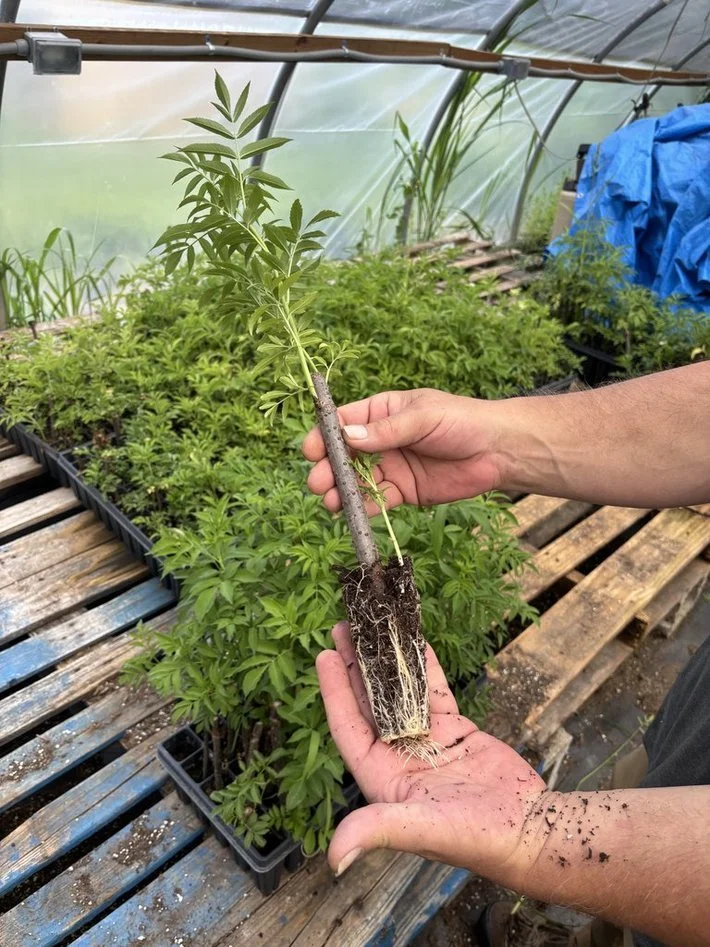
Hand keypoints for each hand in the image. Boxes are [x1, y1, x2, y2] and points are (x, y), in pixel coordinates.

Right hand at [302, 389, 502, 514]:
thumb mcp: (423, 417)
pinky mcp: (403, 491)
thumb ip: (387, 430)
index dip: (324, 435)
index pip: (343, 422)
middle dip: (329, 469)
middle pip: (344, 455)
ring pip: (357, 481)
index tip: (311, 450)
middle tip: (317, 483)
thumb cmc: (461, 421)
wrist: (497, 451)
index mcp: (382, 412)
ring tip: (330, 503)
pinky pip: (377, 500)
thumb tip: (346, 436)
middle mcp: (381, 440)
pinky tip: (352, 514)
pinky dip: (363, 508)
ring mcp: (390, 466)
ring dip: (341, 492)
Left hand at [316, 623, 546, 883]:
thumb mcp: (420, 829)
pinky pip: (433, 692)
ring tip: (372, 628)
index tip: (325, 654)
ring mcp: (427, 742)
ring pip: (400, 693)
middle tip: (343, 627)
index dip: (335, 691)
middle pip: (369, 703)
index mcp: (382, 778)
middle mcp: (399, 757)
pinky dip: (425, 667)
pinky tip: (416, 642)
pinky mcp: (456, 731)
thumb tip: (333, 861)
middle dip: (355, 667)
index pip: (348, 728)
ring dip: (386, 662)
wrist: (530, 832)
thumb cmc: (474, 838)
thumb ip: (376, 831)